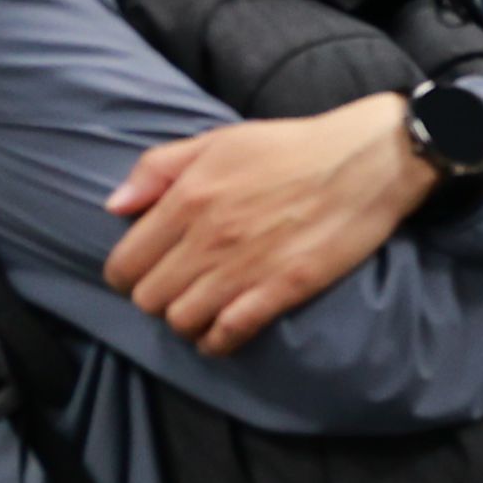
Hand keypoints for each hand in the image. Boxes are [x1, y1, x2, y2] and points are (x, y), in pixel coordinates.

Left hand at [103, 93, 434, 350]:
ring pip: (183, 320)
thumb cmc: (291, 147)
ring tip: (198, 312)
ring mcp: (246, 266)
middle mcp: (208, 237)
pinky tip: (220, 336)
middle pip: (150, 298)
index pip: (126, 262)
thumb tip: (115, 206)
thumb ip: (157, 169)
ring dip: (184, 322)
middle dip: (154, 300)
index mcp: (186, 198)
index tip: (141, 274)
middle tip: (173, 291)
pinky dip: (217, 341)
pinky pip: (231, 331)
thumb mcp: (216, 141)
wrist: (367, 161)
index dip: (125, 275)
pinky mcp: (285, 288)